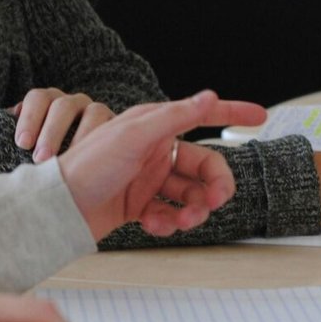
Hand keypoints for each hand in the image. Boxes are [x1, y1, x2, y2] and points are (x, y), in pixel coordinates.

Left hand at [11, 88, 115, 161]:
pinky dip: (105, 140)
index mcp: (47, 102)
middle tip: (41, 158)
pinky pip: (114, 127)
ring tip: (71, 161)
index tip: (21, 144)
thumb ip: (11, 140)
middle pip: (62, 106)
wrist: (76, 180)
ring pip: (92, 113)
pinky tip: (97, 159)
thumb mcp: (22, 149)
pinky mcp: (117, 126)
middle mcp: (72, 104)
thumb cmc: (41, 162)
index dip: (29, 117)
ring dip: (81, 137)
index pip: (37, 99)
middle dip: (51, 131)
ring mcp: (95, 113)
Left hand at [57, 90, 267, 238]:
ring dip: (193, 210)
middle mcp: (155, 151)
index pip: (201, 114)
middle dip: (215, 186)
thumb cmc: (88, 165)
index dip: (232, 112)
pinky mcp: (141, 205)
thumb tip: (209, 97)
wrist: (60, 207)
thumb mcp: (133, 135)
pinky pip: (170, 213)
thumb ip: (174, 117)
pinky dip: (168, 222)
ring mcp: (149, 179)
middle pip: (205, 167)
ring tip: (182, 221)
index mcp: (155, 126)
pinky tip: (154, 224)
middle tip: (215, 202)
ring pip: (191, 194)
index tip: (260, 116)